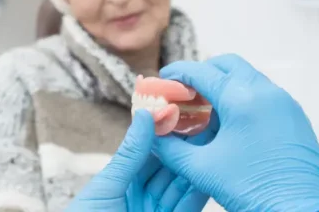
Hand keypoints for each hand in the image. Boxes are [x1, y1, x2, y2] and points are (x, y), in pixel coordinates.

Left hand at [67, 110, 209, 211]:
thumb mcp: (107, 186)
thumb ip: (131, 155)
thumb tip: (145, 116)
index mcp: (123, 182)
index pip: (150, 154)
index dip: (166, 136)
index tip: (184, 115)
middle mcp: (142, 196)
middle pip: (170, 170)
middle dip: (186, 152)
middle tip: (206, 129)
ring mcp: (156, 211)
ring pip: (182, 188)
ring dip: (195, 171)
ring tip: (211, 149)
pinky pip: (187, 208)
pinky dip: (197, 194)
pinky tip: (206, 177)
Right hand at [155, 54, 318, 211]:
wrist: (301, 211)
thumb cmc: (253, 190)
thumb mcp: (201, 168)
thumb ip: (170, 148)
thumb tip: (153, 134)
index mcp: (243, 99)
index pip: (201, 72)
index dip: (176, 74)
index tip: (162, 82)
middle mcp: (267, 93)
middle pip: (227, 65)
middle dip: (202, 74)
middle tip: (183, 94)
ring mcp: (285, 104)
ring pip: (247, 79)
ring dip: (223, 88)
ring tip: (204, 114)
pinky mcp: (295, 118)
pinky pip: (264, 96)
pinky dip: (242, 101)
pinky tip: (229, 127)